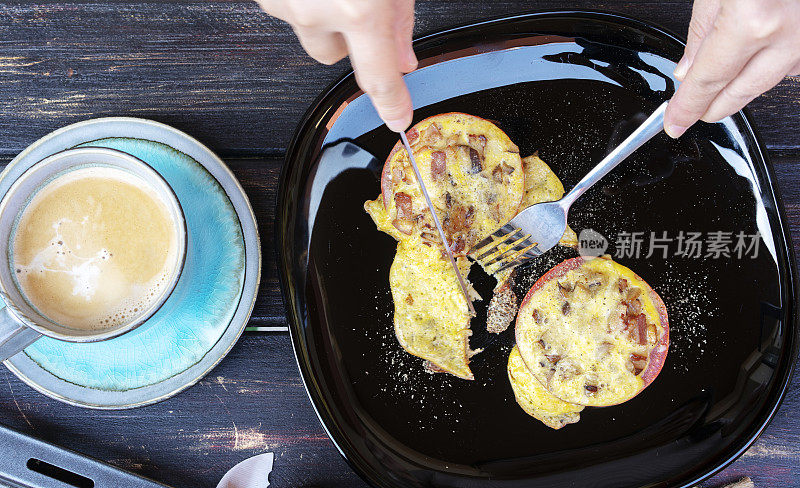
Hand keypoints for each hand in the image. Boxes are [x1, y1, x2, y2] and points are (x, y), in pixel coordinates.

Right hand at [256, 0, 416, 131]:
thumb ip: (399, 19)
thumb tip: (403, 58)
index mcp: (358, 10)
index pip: (379, 78)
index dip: (392, 103)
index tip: (397, 119)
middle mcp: (317, 12)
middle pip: (333, 56)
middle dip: (347, 39)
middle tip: (358, 7)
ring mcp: (286, 3)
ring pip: (309, 33)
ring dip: (322, 16)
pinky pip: (289, 9)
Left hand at [664, 0, 799, 137]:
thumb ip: (701, 30)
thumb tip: (688, 70)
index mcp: (753, 21)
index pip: (708, 81)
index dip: (687, 106)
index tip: (675, 122)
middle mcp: (788, 33)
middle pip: (741, 92)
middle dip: (712, 107)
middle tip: (691, 112)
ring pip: (768, 80)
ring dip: (740, 85)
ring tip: (716, 84)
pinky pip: (790, 63)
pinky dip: (768, 65)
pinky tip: (751, 61)